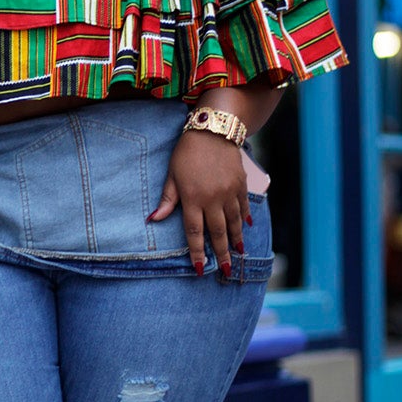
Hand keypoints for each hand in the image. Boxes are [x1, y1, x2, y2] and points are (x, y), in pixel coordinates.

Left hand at [150, 130, 249, 274]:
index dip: (197, 252)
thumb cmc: (187, 152)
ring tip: (238, 253)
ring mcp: (229, 192)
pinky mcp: (240, 185)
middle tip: (226, 270)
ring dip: (236, 239)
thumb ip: (167, 199)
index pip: (194, 232)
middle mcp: (213, 199)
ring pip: (234, 222)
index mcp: (193, 198)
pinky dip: (245, 218)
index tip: (200, 268)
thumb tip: (154, 219)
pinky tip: (247, 228)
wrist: (212, 131)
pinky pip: (243, 206)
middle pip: (218, 232)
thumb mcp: (172, 175)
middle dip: (222, 253)